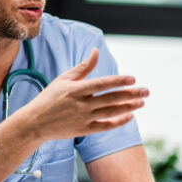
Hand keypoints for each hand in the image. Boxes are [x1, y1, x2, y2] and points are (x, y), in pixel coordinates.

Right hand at [20, 49, 148, 141]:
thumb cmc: (50, 97)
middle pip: (111, 98)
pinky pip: (105, 126)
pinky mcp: (83, 130)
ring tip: (142, 102)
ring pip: (111, 112)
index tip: (133, 79)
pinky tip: (130, 116)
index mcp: (76, 89)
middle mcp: (81, 104)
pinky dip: (118, 121)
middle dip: (131, 94)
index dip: (118, 81)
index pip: (102, 84)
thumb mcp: (64, 79)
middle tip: (146, 91)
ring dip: (128, 107)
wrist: (35, 122)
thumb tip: (96, 52)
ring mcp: (83, 118)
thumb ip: (83, 67)